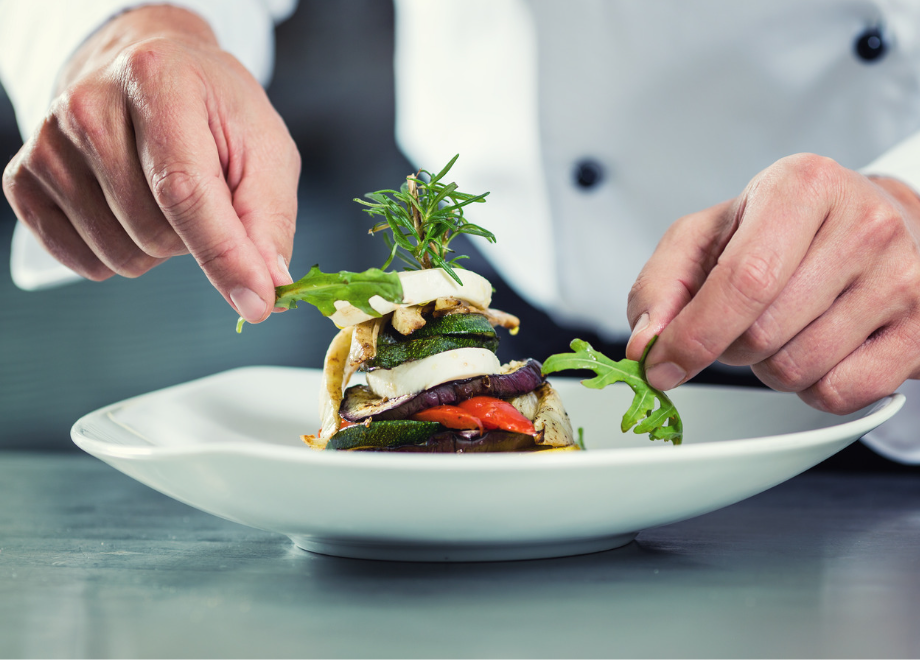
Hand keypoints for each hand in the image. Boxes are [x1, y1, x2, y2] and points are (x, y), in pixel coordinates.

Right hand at [1, 6, 299, 321]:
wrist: (149, 68)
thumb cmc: (213, 110)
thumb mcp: (263, 147)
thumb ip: (268, 218)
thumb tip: (269, 286)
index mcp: (157, 82)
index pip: (184, 191)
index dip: (224, 255)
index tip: (257, 303)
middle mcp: (89, 106)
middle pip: (153, 232)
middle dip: (195, 238)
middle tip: (203, 196)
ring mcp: (49, 143)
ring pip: (118, 254)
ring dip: (158, 248)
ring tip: (164, 197)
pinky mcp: (24, 177)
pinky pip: (79, 260)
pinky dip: (116, 256)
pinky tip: (129, 213)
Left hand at [625, 153, 919, 413]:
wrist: (872, 222)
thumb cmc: (782, 230)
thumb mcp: (709, 235)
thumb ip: (662, 284)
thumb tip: (646, 345)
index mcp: (802, 188)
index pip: (743, 280)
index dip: (693, 336)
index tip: (661, 366)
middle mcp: (865, 226)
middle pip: (764, 334)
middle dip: (730, 347)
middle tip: (740, 323)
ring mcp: (905, 278)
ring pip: (799, 369)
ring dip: (768, 368)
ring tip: (783, 328)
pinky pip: (842, 394)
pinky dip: (811, 388)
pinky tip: (818, 349)